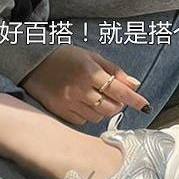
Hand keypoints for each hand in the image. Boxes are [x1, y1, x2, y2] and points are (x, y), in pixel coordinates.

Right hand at [22, 46, 149, 124]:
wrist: (33, 63)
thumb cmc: (65, 57)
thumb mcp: (91, 57)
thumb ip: (113, 71)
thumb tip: (134, 85)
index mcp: (90, 72)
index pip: (119, 91)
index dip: (134, 100)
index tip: (145, 106)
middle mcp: (80, 90)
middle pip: (110, 108)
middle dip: (118, 105)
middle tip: (115, 97)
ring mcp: (69, 103)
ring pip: (98, 116)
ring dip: (104, 110)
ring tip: (97, 98)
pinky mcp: (60, 112)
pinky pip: (83, 121)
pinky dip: (89, 115)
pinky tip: (84, 104)